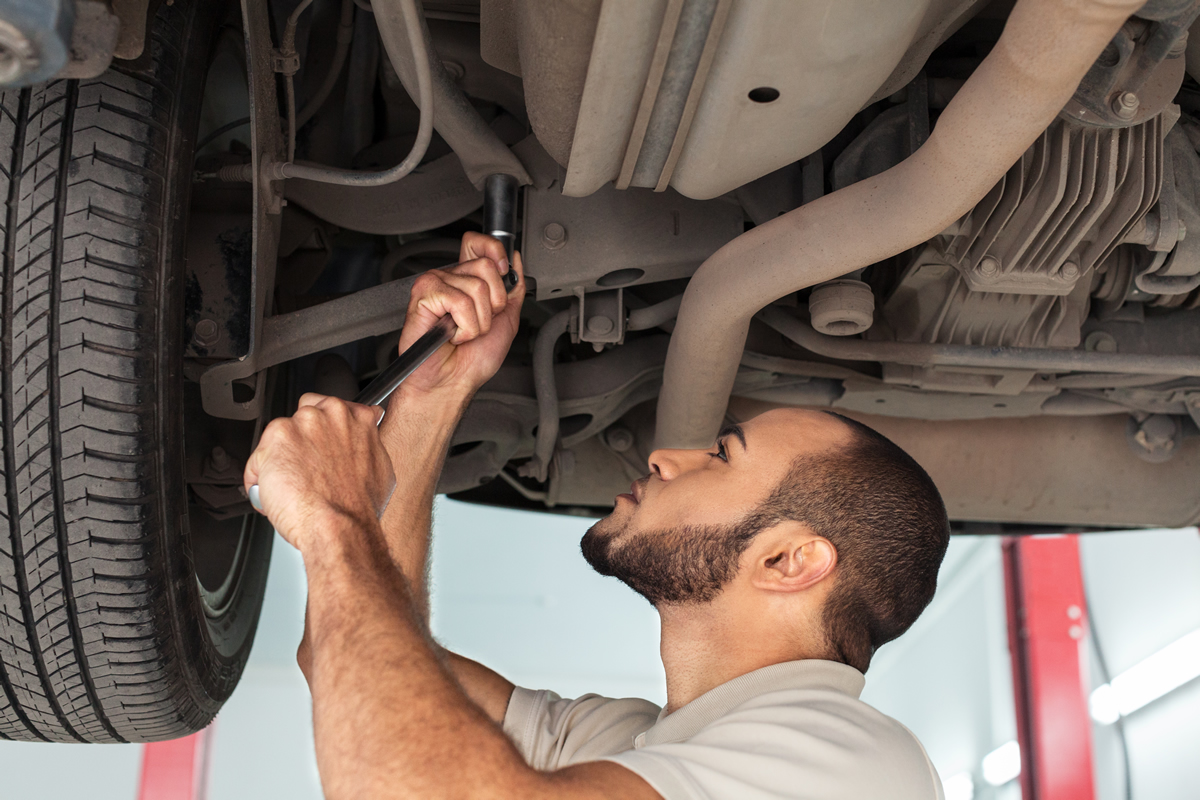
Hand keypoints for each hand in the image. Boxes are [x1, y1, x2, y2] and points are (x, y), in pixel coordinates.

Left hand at [244, 393, 395, 551]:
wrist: (340, 526)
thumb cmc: (360, 506)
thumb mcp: (381, 469)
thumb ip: (368, 446)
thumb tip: (364, 446)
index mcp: (357, 418)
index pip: (333, 408)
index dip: (325, 431)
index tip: (322, 445)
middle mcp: (330, 414)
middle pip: (304, 415)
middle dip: (302, 439)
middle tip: (306, 467)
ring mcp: (303, 424)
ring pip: (280, 436)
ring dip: (281, 458)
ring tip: (292, 485)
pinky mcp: (277, 439)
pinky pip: (259, 457)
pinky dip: (261, 477)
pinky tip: (277, 493)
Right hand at [397, 232, 523, 397]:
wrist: (452, 383)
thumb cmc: (472, 360)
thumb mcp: (507, 319)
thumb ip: (513, 288)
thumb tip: (516, 259)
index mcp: (467, 280)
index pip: (478, 243)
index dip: (495, 251)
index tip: (503, 273)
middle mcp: (450, 279)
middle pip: (486, 266)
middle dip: (493, 303)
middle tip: (478, 322)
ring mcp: (435, 285)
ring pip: (476, 287)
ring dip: (478, 321)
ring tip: (463, 333)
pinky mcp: (423, 296)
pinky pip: (459, 301)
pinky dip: (464, 326)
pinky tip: (452, 335)